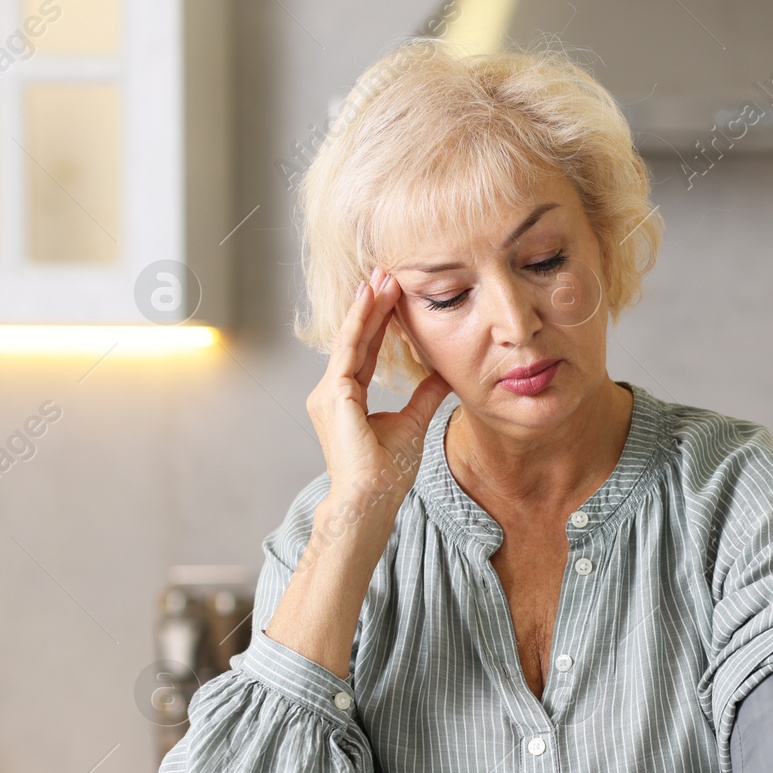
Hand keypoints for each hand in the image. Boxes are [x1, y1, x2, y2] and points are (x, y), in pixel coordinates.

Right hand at [305, 267, 449, 515]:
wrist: (372, 499)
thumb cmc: (386, 472)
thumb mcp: (413, 423)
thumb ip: (424, 395)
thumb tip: (443, 375)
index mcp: (347, 398)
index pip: (366, 350)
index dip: (379, 322)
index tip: (392, 294)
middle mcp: (332, 392)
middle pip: (357, 338)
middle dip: (373, 305)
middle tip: (387, 272)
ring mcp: (328, 393)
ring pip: (352, 338)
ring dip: (368, 306)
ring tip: (383, 277)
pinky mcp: (333, 395)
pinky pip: (349, 349)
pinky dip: (361, 322)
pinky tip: (371, 299)